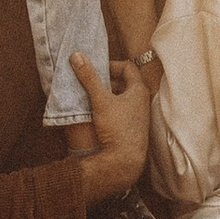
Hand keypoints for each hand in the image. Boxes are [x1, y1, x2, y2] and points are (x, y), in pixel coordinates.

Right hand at [70, 51, 152, 201]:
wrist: (124, 162)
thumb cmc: (117, 129)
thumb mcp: (100, 100)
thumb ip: (89, 77)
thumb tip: (77, 56)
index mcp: (139, 91)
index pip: (128, 67)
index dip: (111, 65)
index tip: (96, 69)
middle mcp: (142, 102)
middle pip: (125, 83)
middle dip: (107, 80)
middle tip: (90, 82)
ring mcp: (138, 116)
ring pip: (122, 98)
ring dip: (107, 95)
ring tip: (90, 97)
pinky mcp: (132, 128)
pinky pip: (121, 111)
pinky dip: (109, 108)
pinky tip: (97, 114)